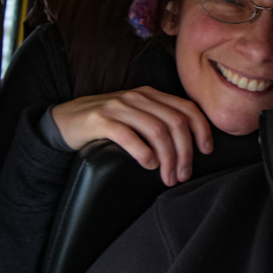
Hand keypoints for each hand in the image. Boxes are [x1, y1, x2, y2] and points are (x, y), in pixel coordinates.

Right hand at [50, 87, 211, 185]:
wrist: (66, 120)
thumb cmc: (107, 124)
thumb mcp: (137, 117)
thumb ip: (159, 122)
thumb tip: (190, 147)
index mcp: (151, 95)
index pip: (187, 108)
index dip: (202, 130)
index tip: (207, 151)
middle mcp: (138, 97)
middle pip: (175, 122)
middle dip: (185, 152)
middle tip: (182, 175)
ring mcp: (119, 106)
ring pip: (157, 130)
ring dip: (168, 158)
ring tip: (167, 177)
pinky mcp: (100, 119)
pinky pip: (129, 135)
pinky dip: (143, 153)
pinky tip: (148, 165)